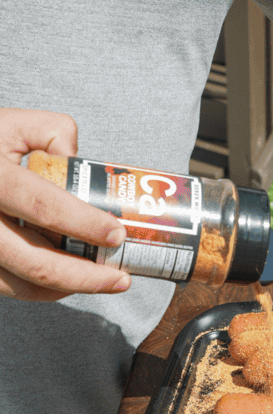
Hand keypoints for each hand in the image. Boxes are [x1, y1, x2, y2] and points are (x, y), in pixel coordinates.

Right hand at [0, 108, 128, 300]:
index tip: (117, 235)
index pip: (41, 204)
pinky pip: (6, 286)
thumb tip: (79, 163)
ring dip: (67, 289)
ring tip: (102, 283)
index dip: (83, 224)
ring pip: (20, 283)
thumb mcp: (10, 123)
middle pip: (34, 261)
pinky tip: (69, 282)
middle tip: (121, 279)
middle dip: (84, 277)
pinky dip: (41, 290)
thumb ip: (52, 132)